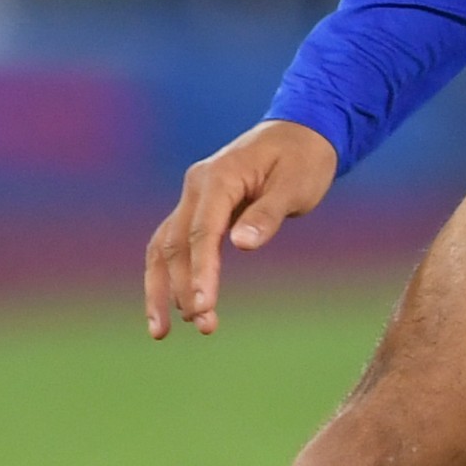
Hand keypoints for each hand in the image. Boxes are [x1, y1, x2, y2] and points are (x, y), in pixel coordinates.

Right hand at [145, 119, 339, 338]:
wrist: (301, 132)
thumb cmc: (303, 159)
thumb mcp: (295, 185)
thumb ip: (268, 214)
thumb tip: (241, 245)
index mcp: (219, 177)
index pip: (202, 232)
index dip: (200, 272)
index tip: (202, 307)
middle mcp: (197, 186)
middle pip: (176, 244)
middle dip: (182, 288)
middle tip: (204, 326)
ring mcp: (194, 197)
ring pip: (164, 247)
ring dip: (162, 289)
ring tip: (164, 332)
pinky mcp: (199, 209)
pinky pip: (175, 244)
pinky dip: (169, 275)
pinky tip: (171, 307)